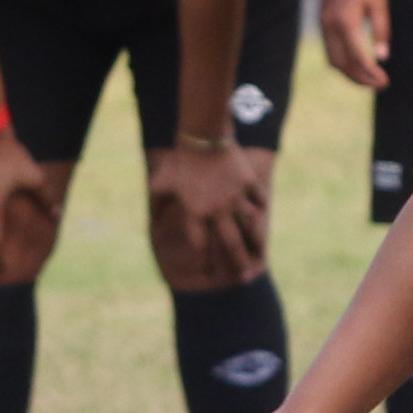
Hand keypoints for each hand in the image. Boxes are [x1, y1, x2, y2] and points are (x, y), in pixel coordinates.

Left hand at [146, 138, 271, 287]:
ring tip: (260, 253)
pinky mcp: (248, 182)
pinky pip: (259, 200)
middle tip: (244, 277)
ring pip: (250, 225)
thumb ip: (157, 204)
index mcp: (194, 211)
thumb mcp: (160, 182)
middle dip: (238, 262)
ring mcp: (235, 196)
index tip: (206, 275)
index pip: (200, 245)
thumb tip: (152, 221)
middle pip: (230, 243)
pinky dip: (260, 208)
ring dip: (256, 241)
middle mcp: (216, 209)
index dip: (203, 262)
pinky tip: (261, 215)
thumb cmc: (178, 159)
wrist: (202, 135)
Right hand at [319, 0, 392, 91]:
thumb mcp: (380, 3)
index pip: (357, 56)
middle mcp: (331, 26)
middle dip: (360, 79)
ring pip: (333, 61)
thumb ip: (382, 30)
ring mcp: (324, 26)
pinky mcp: (323, 25)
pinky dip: (343, 64)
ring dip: (350, 74)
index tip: (385, 81)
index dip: (371, 72)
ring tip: (369, 80)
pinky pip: (331, 51)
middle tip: (380, 84)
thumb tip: (382, 57)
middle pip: (341, 64)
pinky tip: (357, 66)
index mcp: (346, 21)